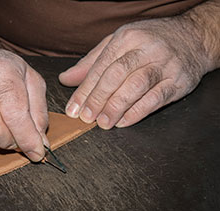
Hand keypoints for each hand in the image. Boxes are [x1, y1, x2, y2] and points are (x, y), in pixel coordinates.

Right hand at [0, 47, 47, 160]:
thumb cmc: (3, 71)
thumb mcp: (31, 81)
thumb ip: (39, 113)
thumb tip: (39, 144)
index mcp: (0, 71)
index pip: (14, 113)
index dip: (27, 138)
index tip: (37, 153)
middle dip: (12, 143)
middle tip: (19, 138)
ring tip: (4, 129)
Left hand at [59, 17, 210, 128]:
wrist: (193, 38)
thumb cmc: (149, 41)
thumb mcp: (118, 43)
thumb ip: (91, 62)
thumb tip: (66, 79)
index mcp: (126, 38)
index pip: (100, 66)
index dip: (84, 89)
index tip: (73, 108)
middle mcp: (145, 49)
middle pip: (116, 75)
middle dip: (98, 98)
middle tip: (86, 117)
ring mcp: (164, 64)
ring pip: (136, 86)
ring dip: (116, 107)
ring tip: (103, 123)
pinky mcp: (178, 81)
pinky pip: (156, 98)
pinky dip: (138, 112)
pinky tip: (124, 122)